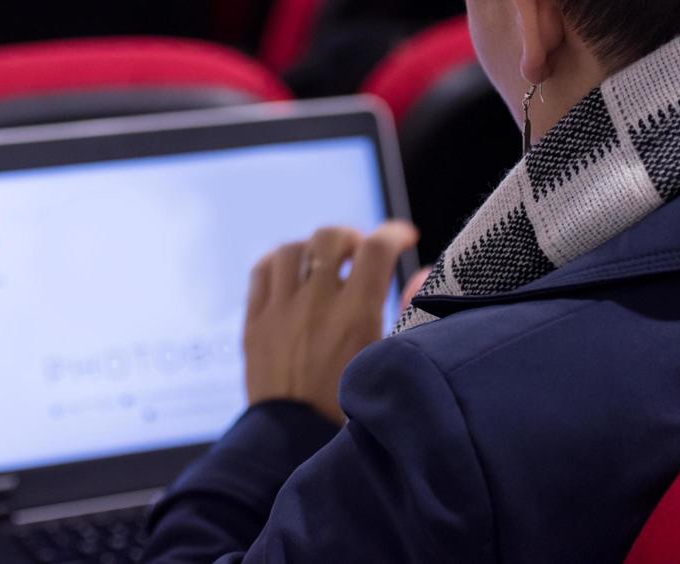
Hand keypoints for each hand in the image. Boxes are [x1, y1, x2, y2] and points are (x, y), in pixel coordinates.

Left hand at [243, 221, 418, 424]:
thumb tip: (424, 272)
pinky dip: (279, 262)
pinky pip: (262, 270)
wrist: (293, 445)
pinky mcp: (255, 322)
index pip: (376, 249)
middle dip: (351, 237)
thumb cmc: (349, 412)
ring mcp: (280, 310)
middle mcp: (315, 304)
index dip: (394, 234)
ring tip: (324, 264)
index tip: (404, 237)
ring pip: (293, 249)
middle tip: (360, 253)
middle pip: (330, 237)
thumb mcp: (389, 362)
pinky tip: (291, 271)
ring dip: (313, 249)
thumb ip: (409, 312)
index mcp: (355, 315)